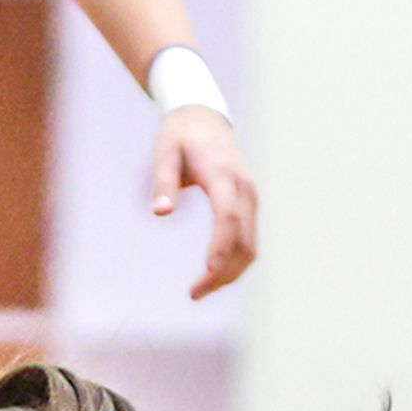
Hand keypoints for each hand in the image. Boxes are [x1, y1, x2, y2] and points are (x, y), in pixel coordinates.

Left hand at [152, 108, 258, 300]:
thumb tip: (160, 214)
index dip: (221, 245)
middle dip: (223, 272)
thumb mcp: (164, 152)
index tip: (208, 272)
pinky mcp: (249, 204)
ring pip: (250, 246)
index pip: (228, 216)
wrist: (205, 115)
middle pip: (243, 240)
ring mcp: (251, 198)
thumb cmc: (180, 134)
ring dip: (230, 273)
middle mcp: (244, 189)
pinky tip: (214, 275)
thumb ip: (163, 182)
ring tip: (200, 290)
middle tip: (194, 294)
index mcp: (223, 175)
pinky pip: (248, 240)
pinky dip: (235, 262)